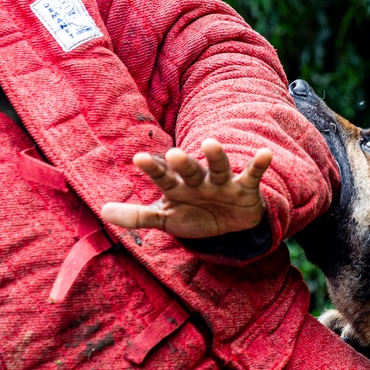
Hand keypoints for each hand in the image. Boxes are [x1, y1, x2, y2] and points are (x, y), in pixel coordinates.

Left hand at [101, 139, 271, 238]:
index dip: (153, 168)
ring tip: (211, 143)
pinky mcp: (245, 188)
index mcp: (177, 187)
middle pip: (189, 170)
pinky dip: (259, 165)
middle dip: (183, 163)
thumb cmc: (193, 216)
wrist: (228, 226)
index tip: (139, 158)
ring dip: (216, 157)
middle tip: (174, 154)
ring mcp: (222, 182)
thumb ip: (137, 216)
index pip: (163, 177)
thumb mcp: (165, 219)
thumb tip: (103, 211)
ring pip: (219, 167)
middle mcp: (199, 181)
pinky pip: (252, 174)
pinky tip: (266, 153)